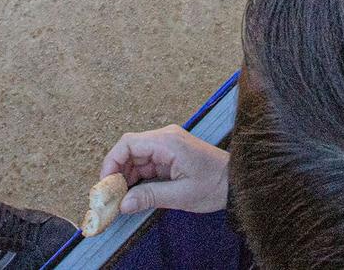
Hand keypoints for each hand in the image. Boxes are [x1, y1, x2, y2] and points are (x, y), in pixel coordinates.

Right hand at [99, 127, 230, 215]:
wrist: (238, 182)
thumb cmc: (215, 185)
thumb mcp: (181, 195)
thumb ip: (150, 197)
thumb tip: (122, 204)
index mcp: (167, 141)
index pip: (128, 144)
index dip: (111, 163)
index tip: (105, 185)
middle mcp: (165, 139)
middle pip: (129, 151)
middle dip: (116, 174)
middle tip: (110, 198)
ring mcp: (167, 147)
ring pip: (135, 159)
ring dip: (125, 179)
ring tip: (119, 201)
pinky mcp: (170, 156)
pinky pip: (146, 165)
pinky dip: (137, 180)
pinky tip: (133, 196)